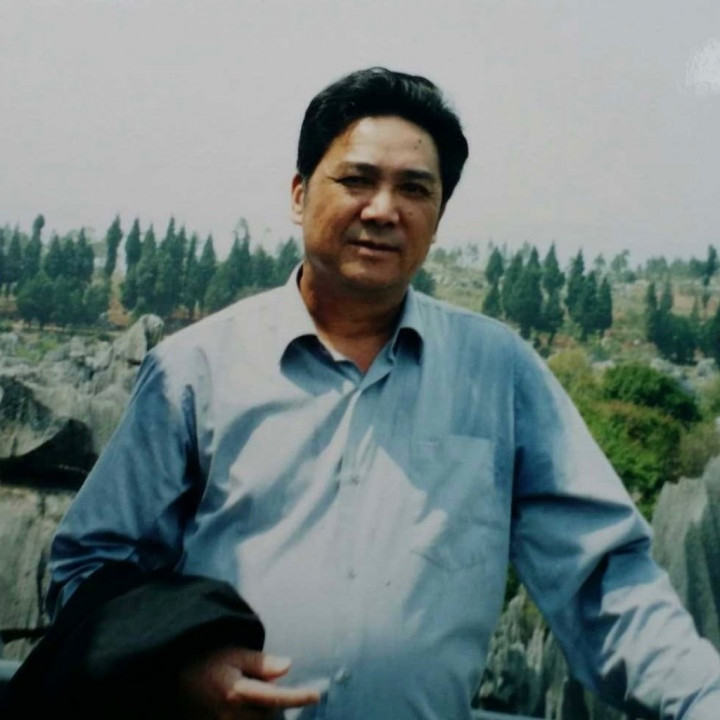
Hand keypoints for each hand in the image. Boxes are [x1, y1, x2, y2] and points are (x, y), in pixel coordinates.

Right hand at [175, 647, 320, 718]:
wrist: (179, 675)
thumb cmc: (210, 659)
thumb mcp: (236, 654)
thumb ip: (262, 663)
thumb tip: (288, 665)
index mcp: (237, 692)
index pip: (275, 698)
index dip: (298, 697)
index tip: (316, 696)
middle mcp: (230, 715)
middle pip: (269, 714)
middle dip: (275, 700)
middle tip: (261, 681)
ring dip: (264, 710)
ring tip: (250, 691)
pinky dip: (254, 715)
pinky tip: (249, 705)